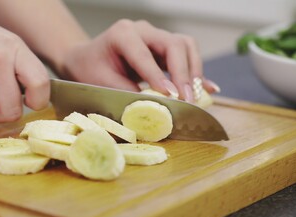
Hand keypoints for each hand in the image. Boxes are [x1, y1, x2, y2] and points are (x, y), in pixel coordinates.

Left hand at [59, 19, 219, 102]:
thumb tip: (155, 107)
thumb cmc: (90, 69)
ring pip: (185, 46)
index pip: (144, 55)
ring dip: (193, 71)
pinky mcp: (163, 48)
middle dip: (183, 73)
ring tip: (194, 96)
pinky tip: (208, 88)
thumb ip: (127, 93)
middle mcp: (143, 30)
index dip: (159, 76)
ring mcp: (155, 37)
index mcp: (123, 34)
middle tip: (186, 99)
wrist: (87, 59)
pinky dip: (196, 73)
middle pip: (173, 44)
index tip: (172, 96)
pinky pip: (186, 56)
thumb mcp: (102, 83)